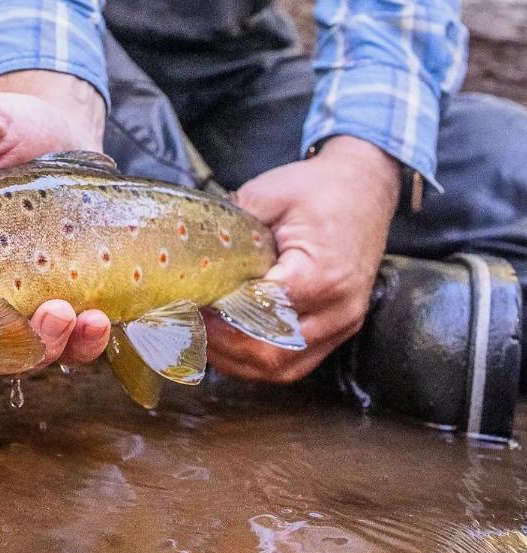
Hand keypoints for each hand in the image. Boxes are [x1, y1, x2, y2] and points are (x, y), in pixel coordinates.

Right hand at [0, 71, 110, 381]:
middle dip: (11, 353)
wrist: (64, 125)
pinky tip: (99, 321)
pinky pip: (74, 341)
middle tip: (45, 316)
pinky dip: (86, 342)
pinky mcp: (68, 297)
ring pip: (29, 355)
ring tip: (80, 318)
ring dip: (53, 347)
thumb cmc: (10, 126)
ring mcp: (24, 298)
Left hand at [206, 136, 400, 382]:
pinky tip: (231, 345)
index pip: (260, 314)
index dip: (220, 316)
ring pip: (284, 367)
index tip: (189, 305)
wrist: (366, 185)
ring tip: (203, 338)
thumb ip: (232, 227)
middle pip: (271, 353)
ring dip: (239, 361)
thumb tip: (192, 255)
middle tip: (188, 325)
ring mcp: (342, 324)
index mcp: (319, 275)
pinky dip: (261, 361)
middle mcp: (337, 310)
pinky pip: (298, 362)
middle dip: (223, 346)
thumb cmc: (317, 188)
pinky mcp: (340, 328)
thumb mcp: (267, 194)